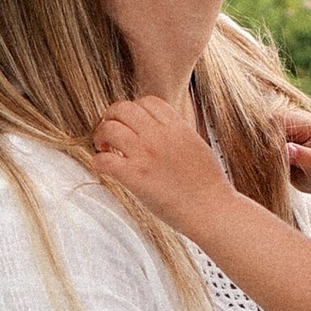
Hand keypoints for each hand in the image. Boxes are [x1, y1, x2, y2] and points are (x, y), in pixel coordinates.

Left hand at [93, 93, 232, 234]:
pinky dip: (98, 162)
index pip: (146, 101)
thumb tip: (162, 130)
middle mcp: (159, 135)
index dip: (134, 109)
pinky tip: (103, 168)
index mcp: (177, 126)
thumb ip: (177, 134)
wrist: (212, 209)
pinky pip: (104, 160)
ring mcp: (146, 154)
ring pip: (109, 128)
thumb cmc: (208, 185)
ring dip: (101, 137)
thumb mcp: (196, 146)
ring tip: (105, 149)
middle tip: (111, 134)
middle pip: (122, 108)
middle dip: (111, 118)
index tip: (131, 123)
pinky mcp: (135, 176)